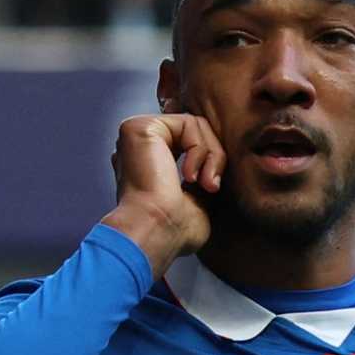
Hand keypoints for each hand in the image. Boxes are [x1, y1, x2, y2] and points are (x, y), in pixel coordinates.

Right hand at [102, 111, 224, 277]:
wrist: (156, 231)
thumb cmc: (173, 229)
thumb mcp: (197, 200)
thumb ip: (203, 177)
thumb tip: (216, 167)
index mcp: (146, 163)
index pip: (188, 144)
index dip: (209, 162)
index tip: (211, 189)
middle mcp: (139, 146)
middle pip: (195, 132)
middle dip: (214, 157)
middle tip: (212, 186)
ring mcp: (137, 134)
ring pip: (196, 126)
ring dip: (211, 155)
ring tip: (205, 183)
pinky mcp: (141, 127)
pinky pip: (189, 123)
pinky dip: (200, 149)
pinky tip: (190, 176)